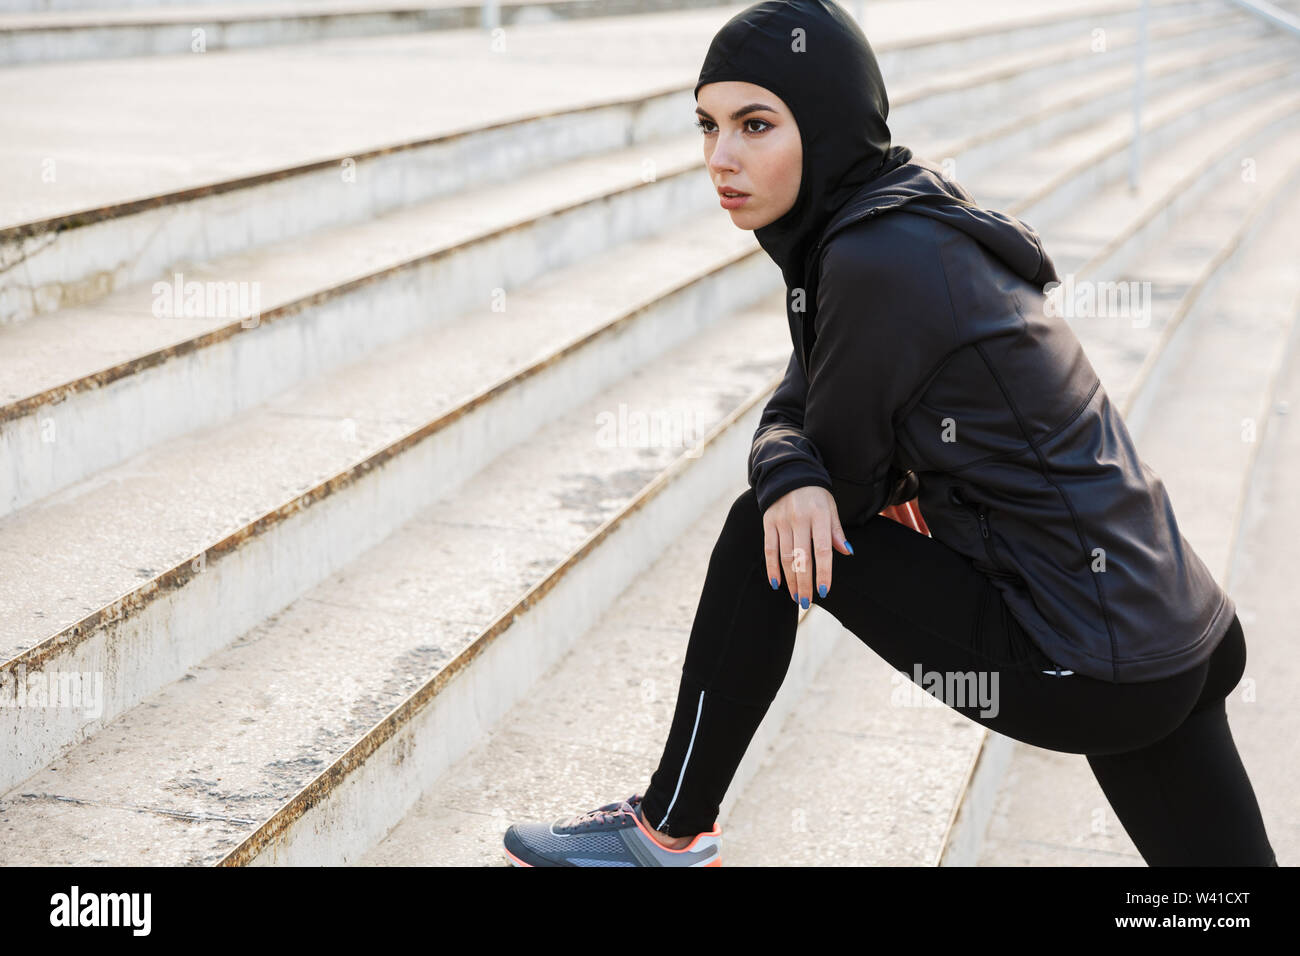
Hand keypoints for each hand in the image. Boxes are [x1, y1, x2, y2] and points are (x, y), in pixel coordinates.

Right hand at [762, 485, 853, 606]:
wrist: (789, 473)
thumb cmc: (815, 495)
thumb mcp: (831, 508)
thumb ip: (837, 531)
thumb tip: (847, 553)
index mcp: (819, 515)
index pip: (822, 549)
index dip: (823, 572)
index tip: (824, 591)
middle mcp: (799, 518)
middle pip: (802, 558)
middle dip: (804, 583)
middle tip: (806, 603)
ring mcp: (782, 521)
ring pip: (785, 557)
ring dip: (790, 580)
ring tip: (795, 597)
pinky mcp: (768, 522)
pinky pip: (769, 549)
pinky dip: (771, 568)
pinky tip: (776, 583)